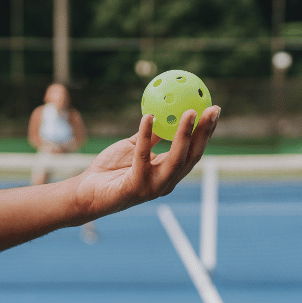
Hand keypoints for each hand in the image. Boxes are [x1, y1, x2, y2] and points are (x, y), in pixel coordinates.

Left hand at [69, 106, 219, 220]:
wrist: (87, 192)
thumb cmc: (111, 170)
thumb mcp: (135, 147)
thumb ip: (151, 135)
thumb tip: (165, 111)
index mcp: (169, 172)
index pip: (194, 151)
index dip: (207, 132)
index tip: (214, 109)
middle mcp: (166, 182)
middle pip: (193, 156)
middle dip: (205, 133)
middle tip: (212, 110)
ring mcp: (153, 187)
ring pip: (176, 159)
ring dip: (185, 135)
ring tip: (190, 113)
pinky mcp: (136, 187)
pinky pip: (143, 157)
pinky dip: (146, 136)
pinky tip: (148, 117)